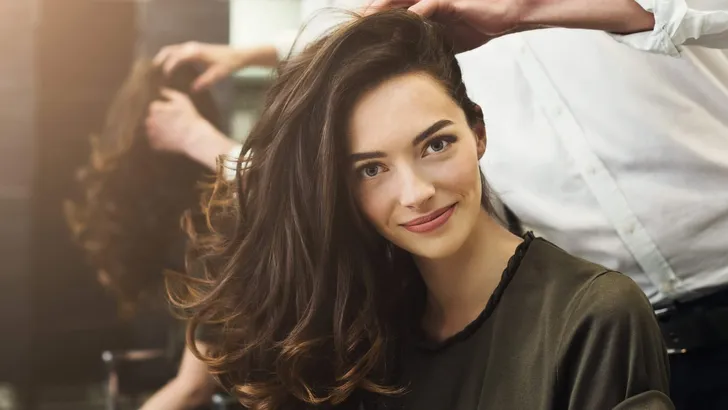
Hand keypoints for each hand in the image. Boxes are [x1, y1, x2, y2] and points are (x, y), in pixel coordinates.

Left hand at [146, 88, 239, 169]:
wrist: (194, 137)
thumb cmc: (189, 116)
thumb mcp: (182, 99)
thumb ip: (169, 93)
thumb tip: (160, 90)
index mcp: (155, 109)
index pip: (154, 106)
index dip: (163, 108)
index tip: (172, 112)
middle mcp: (150, 121)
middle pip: (151, 118)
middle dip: (159, 119)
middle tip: (172, 121)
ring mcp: (152, 134)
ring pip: (151, 130)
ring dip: (158, 129)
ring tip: (171, 130)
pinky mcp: (155, 144)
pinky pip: (154, 141)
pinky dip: (159, 140)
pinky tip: (169, 139)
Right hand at [153, 42, 248, 90]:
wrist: (237, 55)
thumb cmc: (228, 64)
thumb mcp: (217, 74)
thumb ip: (205, 82)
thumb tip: (192, 90)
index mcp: (195, 52)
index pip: (176, 57)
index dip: (168, 66)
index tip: (165, 76)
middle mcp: (191, 47)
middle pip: (169, 50)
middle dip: (159, 60)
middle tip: (151, 73)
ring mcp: (191, 47)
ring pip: (171, 50)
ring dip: (162, 58)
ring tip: (155, 71)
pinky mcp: (193, 49)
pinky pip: (177, 52)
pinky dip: (169, 58)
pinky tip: (167, 68)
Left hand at [366, 0, 525, 52]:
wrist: (507, 14)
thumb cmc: (478, 24)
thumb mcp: (447, 39)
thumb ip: (427, 44)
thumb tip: (410, 62)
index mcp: (423, 7)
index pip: (392, 13)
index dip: (374, 22)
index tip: (355, 35)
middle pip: (390, 5)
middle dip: (370, 16)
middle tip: (350, 29)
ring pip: (402, 2)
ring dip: (382, 12)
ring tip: (364, 23)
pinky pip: (427, 5)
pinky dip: (412, 16)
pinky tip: (398, 25)